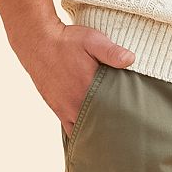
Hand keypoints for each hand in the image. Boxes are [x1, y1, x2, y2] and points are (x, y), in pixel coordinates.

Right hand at [10, 20, 135, 137]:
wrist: (39, 43)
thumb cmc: (67, 42)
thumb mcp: (92, 40)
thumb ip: (112, 52)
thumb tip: (131, 59)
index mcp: (88, 89)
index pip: (110, 111)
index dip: (122, 115)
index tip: (132, 115)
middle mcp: (75, 104)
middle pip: (98, 124)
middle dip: (112, 125)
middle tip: (125, 124)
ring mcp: (64, 109)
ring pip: (84, 129)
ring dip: (96, 129)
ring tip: (110, 128)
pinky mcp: (57, 109)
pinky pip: (70, 129)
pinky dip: (81, 131)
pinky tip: (91, 130)